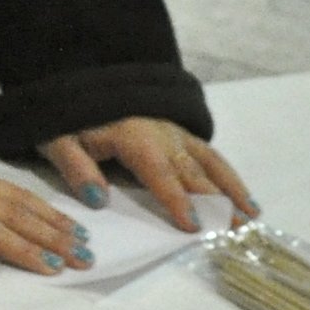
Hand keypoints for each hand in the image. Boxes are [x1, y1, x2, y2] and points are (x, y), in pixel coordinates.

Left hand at [36, 118, 258, 234]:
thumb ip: (76, 168)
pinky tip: (242, 196)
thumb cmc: (67, 118)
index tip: (194, 226)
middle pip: (193, 170)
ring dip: (232, 188)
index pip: (160, 172)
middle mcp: (162, 133)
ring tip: (251, 215)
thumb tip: (97, 199)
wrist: (79, 80)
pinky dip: (228, 175)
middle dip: (217, 201)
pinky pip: (209, 154)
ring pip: (209, 161)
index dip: (177, 200)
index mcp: (133, 136)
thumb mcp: (58, 140)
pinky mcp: (179, 131)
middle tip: (237, 229)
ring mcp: (174, 131)